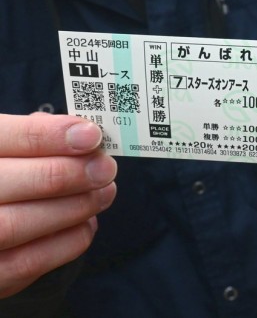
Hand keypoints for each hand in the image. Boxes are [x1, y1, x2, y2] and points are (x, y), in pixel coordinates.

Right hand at [0, 113, 116, 297]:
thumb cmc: (7, 177)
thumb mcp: (9, 148)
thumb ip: (34, 137)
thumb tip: (81, 133)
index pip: (2, 138)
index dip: (48, 136)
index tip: (91, 135)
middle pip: (7, 182)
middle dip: (66, 173)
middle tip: (105, 168)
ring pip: (16, 225)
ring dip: (73, 207)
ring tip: (104, 192)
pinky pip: (27, 263)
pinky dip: (68, 240)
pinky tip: (87, 221)